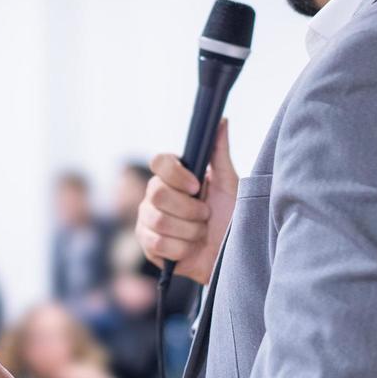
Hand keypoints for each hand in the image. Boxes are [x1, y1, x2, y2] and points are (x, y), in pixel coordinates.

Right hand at [136, 118, 237, 284]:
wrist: (228, 257)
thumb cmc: (229, 219)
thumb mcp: (229, 185)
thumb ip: (219, 153)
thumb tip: (221, 120)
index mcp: (172, 177)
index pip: (158, 161)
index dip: (177, 175)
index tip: (198, 187)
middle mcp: (154, 195)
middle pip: (156, 193)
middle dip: (189, 209)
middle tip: (205, 216)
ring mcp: (147, 220)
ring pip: (159, 221)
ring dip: (189, 231)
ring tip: (200, 234)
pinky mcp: (147, 245)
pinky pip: (158, 244)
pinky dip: (182, 249)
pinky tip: (189, 249)